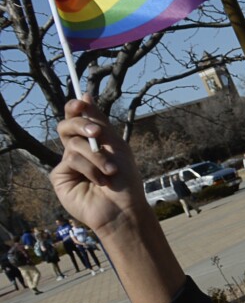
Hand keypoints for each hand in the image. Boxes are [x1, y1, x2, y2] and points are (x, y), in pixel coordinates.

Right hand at [53, 97, 147, 237]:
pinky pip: (70, 160)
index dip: (75, 108)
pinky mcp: (60, 177)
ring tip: (109, 171)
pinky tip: (99, 181)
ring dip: (95, 155)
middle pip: (67, 126)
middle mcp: (78, 151)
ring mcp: (68, 164)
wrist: (124, 208)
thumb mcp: (117, 146)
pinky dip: (88, 168)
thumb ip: (99, 122)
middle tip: (96, 133)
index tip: (81, 103)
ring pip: (72, 144)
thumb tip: (85, 93)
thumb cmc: (126, 180)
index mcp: (92, 142)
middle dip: (81, 125)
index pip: (77, 119)